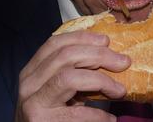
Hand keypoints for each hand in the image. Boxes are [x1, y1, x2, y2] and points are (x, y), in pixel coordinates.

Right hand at [15, 30, 130, 121]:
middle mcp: (28, 84)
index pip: (55, 44)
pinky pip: (76, 114)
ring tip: (120, 90)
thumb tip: (109, 57)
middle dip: (99, 55)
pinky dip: (98, 115)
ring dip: (101, 81)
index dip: (82, 38)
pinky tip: (110, 118)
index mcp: (32, 71)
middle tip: (123, 62)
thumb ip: (75, 73)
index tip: (106, 40)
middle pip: (65, 57)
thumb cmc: (55, 117)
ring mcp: (33, 103)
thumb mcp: (60, 91)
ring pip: (68, 78)